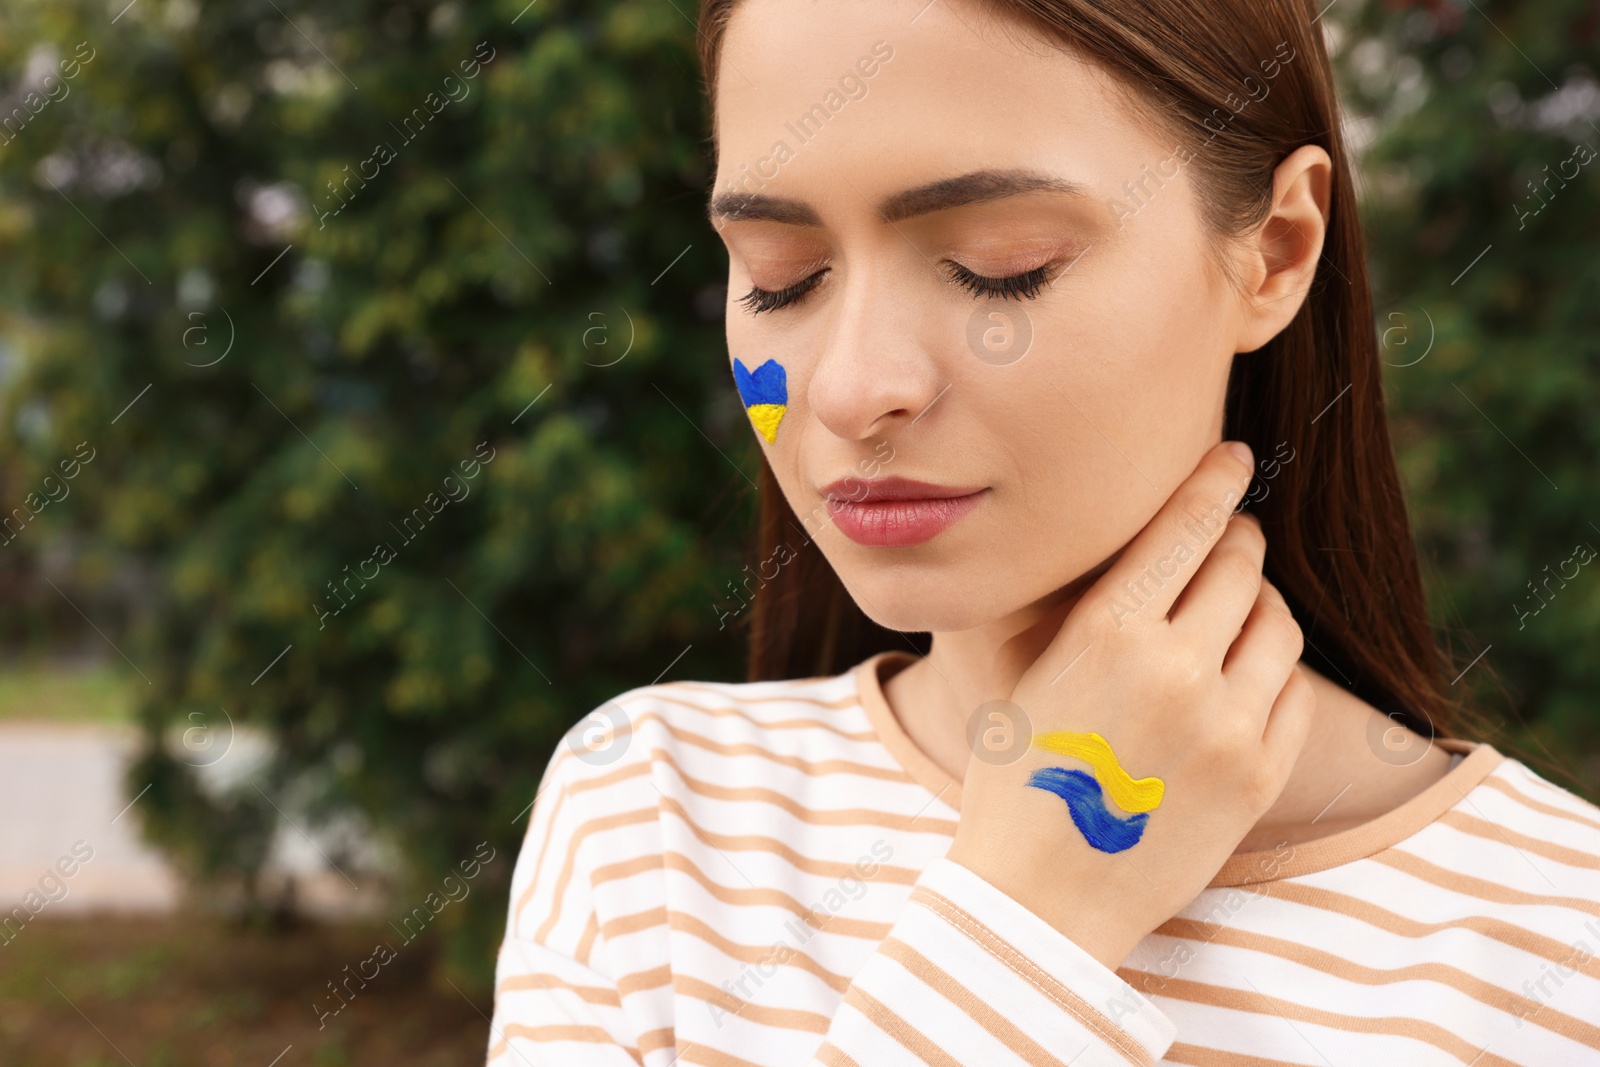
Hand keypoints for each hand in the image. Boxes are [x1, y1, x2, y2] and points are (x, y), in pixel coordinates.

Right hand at [945, 440, 1316, 969]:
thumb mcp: (1025, 677)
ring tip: (1236, 611)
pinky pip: (1294, 692)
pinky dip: (1275, 672)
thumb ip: (1078, 610)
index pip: (1184, 526)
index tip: (1231, 455)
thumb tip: (1123, 545)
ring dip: (1259, 604)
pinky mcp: (1259, 776)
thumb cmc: (1013, 781)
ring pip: (1277, 623)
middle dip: (1236, 540)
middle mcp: (1175, 667)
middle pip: (1239, 565)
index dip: (1214, 480)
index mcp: (1106, 633)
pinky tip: (1245, 678)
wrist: (1038, 899)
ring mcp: (1226, 724)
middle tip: (1229, 538)